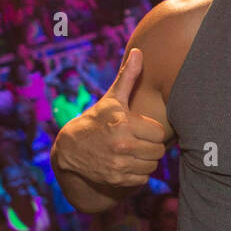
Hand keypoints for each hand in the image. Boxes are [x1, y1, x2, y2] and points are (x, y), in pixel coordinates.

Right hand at [52, 49, 165, 188]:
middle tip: (140, 140)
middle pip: (158, 150)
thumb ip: (128, 76)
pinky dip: (138, 173)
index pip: (159, 132)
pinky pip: (143, 178)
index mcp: (124, 123)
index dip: (152, 130)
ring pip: (152, 165)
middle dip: (151, 146)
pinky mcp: (116, 179)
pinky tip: (127, 162)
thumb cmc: (97, 119)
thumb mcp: (112, 98)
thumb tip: (138, 51)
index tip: (142, 128)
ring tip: (134, 150)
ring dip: (146, 160)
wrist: (71, 148)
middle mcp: (122, 145)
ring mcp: (119, 164)